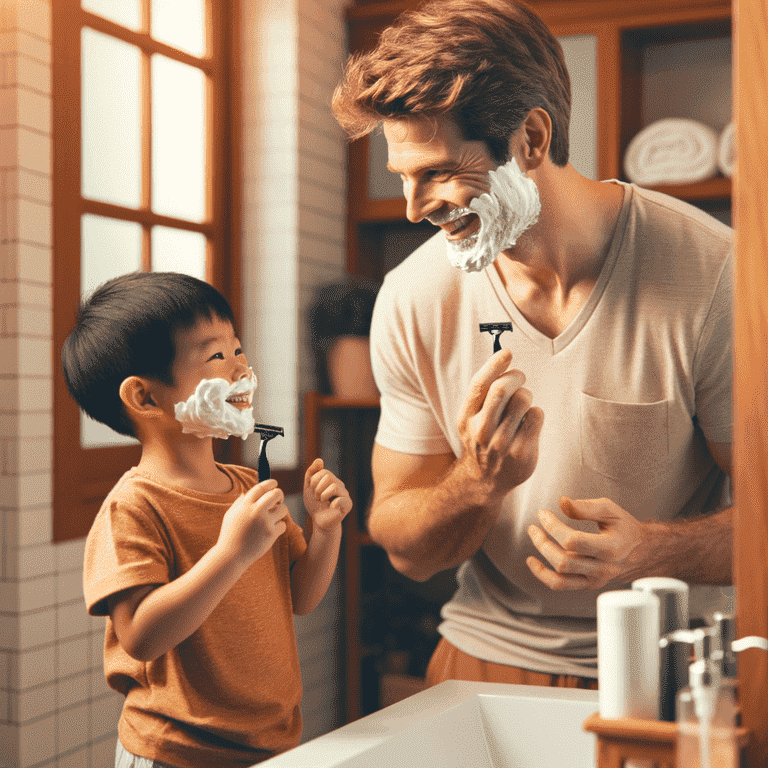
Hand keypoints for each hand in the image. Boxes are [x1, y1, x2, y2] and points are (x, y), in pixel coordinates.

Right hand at [217, 479, 288, 566]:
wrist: (231, 556)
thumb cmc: (231, 534)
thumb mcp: (231, 515)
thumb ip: (241, 502)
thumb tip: (250, 491)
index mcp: (245, 505)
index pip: (261, 487)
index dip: (270, 483)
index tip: (274, 483)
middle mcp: (256, 511)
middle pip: (276, 494)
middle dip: (279, 494)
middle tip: (279, 499)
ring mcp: (265, 522)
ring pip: (283, 509)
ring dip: (281, 512)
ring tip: (272, 518)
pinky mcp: (271, 534)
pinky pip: (283, 525)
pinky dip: (279, 527)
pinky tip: (270, 532)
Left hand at [303, 458, 352, 531]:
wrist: (319, 522)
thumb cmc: (315, 505)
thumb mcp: (308, 488)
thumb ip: (311, 473)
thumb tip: (319, 460)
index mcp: (332, 480)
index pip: (323, 472)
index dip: (314, 481)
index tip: (313, 492)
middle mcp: (340, 485)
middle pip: (328, 476)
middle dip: (317, 488)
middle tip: (317, 498)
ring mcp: (345, 494)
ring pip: (334, 486)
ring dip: (323, 495)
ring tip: (322, 502)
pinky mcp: (348, 505)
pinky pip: (340, 499)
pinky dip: (332, 504)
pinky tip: (330, 507)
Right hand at [456, 349, 543, 497]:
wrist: (484, 480)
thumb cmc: (483, 439)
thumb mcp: (471, 418)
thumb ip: (482, 394)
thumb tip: (503, 358)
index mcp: (466, 418)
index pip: (479, 385)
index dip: (494, 364)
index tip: (507, 353)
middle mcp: (481, 431)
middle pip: (501, 389)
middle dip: (515, 376)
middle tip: (520, 377)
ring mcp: (502, 443)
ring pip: (522, 400)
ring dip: (526, 395)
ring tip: (522, 405)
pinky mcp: (522, 452)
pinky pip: (537, 415)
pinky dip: (535, 413)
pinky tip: (528, 422)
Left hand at [526, 496, 643, 589]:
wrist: (640, 550)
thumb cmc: (624, 527)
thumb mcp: (610, 510)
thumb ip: (586, 506)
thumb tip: (562, 503)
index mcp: (611, 547)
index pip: (573, 541)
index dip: (553, 527)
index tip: (543, 514)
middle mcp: (604, 568)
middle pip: (563, 560)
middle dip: (542, 542)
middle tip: (534, 526)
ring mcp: (596, 580)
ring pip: (560, 577)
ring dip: (540, 557)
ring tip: (534, 537)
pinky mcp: (588, 585)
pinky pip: (561, 585)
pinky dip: (543, 575)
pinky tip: (532, 562)